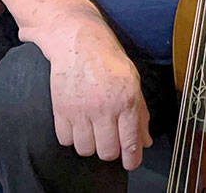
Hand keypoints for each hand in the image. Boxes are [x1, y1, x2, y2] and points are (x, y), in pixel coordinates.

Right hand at [48, 28, 151, 168]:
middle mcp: (104, 108)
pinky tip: (78, 124)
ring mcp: (81, 110)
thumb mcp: (133, 82)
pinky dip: (72, 137)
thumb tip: (144, 141)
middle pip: (107, 152)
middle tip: (110, 139)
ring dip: (90, 144)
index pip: (130, 142)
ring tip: (93, 130)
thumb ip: (140, 113)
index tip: (130, 162)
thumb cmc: (108, 59)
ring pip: (86, 149)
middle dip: (111, 150)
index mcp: (126, 100)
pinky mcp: (61, 110)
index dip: (131, 159)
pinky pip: (65, 140)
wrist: (78, 42)